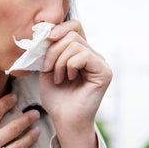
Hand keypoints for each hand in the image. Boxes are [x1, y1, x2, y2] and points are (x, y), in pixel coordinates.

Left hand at [39, 21, 111, 147]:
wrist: (64, 120)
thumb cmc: (56, 98)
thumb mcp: (47, 68)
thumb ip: (49, 49)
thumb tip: (48, 30)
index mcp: (80, 52)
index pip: (74, 27)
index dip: (58, 28)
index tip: (44, 39)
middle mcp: (93, 55)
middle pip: (72, 34)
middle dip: (53, 50)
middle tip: (48, 69)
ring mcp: (100, 63)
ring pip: (75, 44)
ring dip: (59, 62)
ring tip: (59, 78)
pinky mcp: (104, 72)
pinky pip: (84, 55)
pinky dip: (70, 66)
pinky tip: (70, 79)